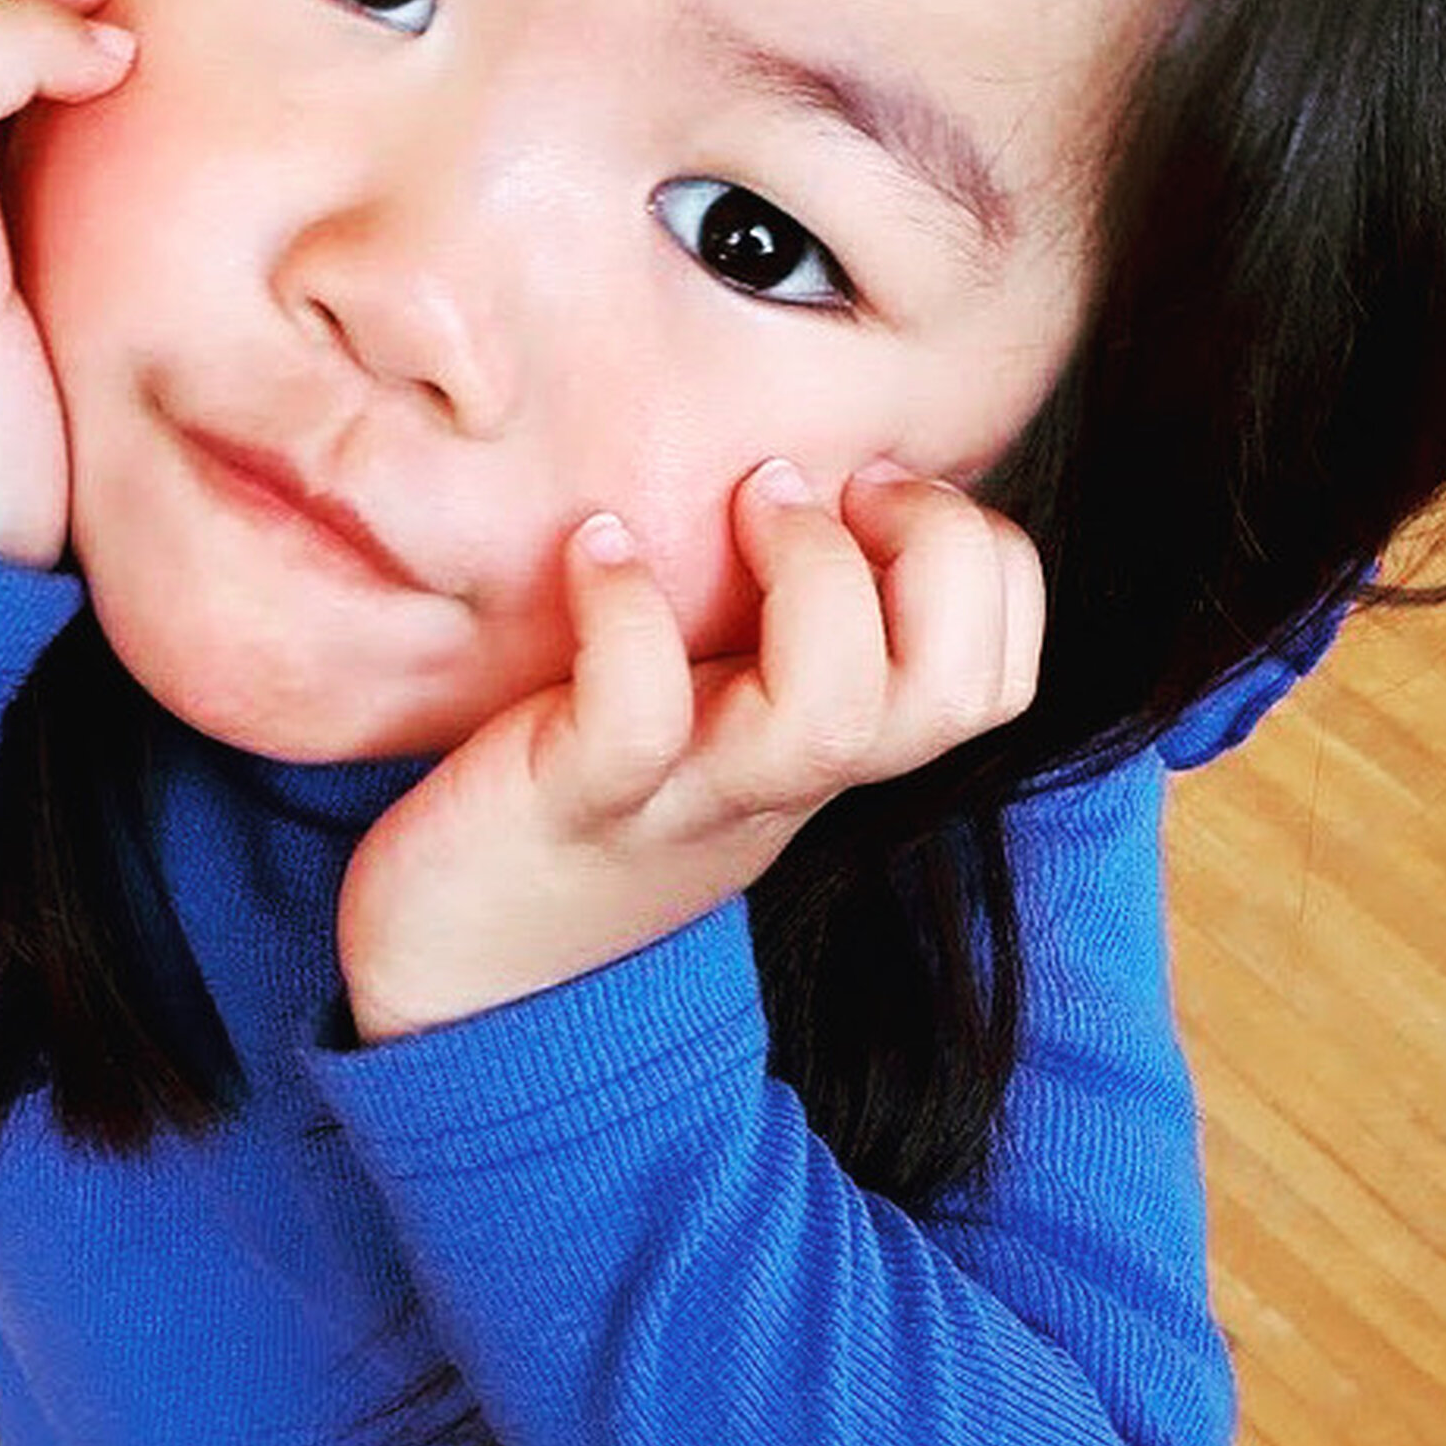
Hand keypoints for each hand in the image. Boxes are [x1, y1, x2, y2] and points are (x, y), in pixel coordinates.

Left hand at [336, 461, 1043, 1040]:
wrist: (449, 975)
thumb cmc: (578, 805)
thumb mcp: (709, 718)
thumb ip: (771, 629)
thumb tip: (814, 470)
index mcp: (826, 753)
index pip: (996, 678)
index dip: (985, 559)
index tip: (876, 482)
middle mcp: (780, 782)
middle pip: (956, 694)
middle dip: (940, 552)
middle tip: (836, 482)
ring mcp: (684, 799)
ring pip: (830, 718)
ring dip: (813, 575)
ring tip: (747, 494)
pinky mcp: (572, 804)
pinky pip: (636, 715)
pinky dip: (627, 610)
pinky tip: (595, 546)